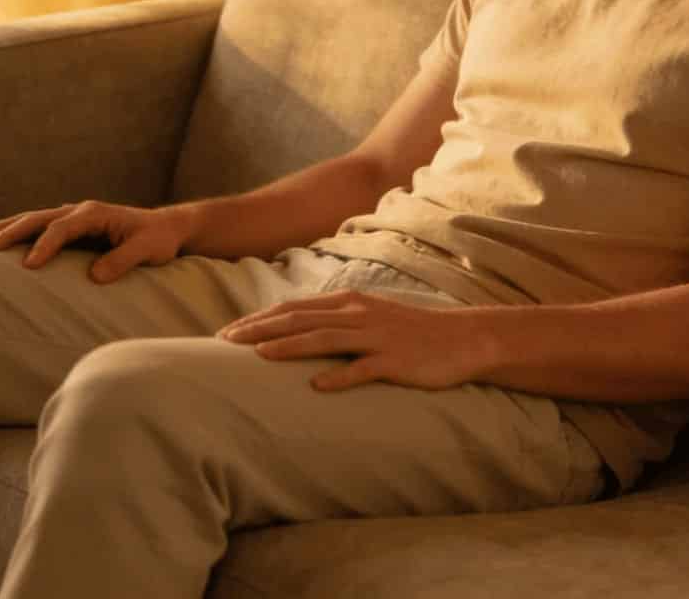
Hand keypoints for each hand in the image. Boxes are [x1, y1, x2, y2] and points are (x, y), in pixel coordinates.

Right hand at [0, 200, 193, 283]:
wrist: (165, 229)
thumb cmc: (157, 240)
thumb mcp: (147, 250)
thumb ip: (122, 261)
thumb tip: (94, 277)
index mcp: (94, 213)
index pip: (62, 228)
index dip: (44, 245)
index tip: (28, 265)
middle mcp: (78, 211)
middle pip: (37, 218)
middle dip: (9, 232)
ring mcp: (71, 216)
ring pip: (30, 220)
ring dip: (3, 228)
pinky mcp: (69, 227)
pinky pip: (36, 228)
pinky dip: (14, 232)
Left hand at [219, 291, 492, 391]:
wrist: (462, 340)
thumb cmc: (411, 332)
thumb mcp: (370, 318)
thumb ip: (336, 321)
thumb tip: (297, 331)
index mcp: (349, 303)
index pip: (294, 308)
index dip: (259, 319)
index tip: (229, 332)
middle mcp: (358, 315)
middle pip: (300, 319)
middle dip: (260, 330)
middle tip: (226, 342)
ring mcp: (376, 338)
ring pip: (324, 339)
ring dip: (289, 347)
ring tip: (258, 357)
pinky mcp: (395, 361)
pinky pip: (363, 369)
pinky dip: (339, 376)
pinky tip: (317, 386)